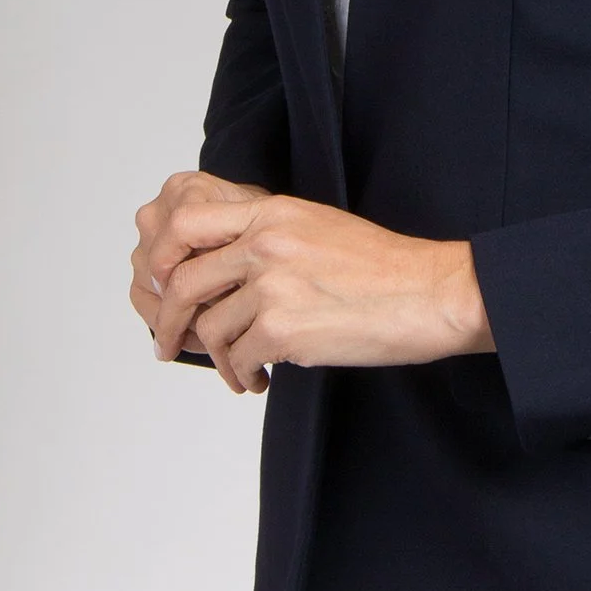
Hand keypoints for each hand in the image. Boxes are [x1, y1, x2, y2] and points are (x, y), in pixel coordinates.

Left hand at [146, 187, 495, 394]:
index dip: (161, 256)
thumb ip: (266, 236)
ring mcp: (274, 284)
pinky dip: (242, 375)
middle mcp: (266, 242)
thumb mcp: (317, 226)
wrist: (430, 292)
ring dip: (219, 357)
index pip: (187, 220)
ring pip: (210, 327)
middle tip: (169, 343)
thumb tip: (218, 267)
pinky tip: (261, 379)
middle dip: (169, 320)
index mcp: (274, 212)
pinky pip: (238, 358)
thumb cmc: (383, 266)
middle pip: (182, 279)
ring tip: (242, 368)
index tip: (160, 284)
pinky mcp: (285, 327)